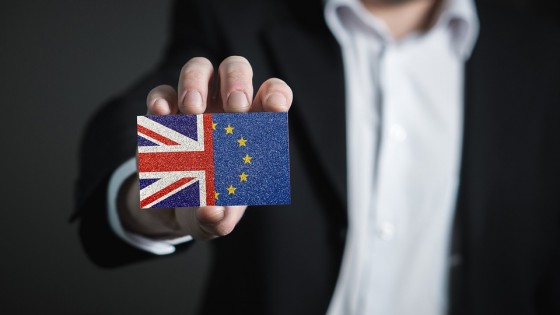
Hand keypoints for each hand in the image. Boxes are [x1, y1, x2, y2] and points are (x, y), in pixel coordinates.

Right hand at [118, 56, 292, 239]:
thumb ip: (218, 219)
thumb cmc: (209, 207)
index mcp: (253, 129)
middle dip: (237, 82)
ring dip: (196, 83)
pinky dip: (162, 99)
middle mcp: (225, 110)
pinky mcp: (163, 116)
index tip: (275, 107)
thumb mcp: (216, 220)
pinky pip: (162, 94)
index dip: (276, 94)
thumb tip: (210, 210)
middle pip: (235, 70)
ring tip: (194, 111)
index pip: (272, 97)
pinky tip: (163, 115)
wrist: (174, 209)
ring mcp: (193, 108)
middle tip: (235, 108)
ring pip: (199, 69)